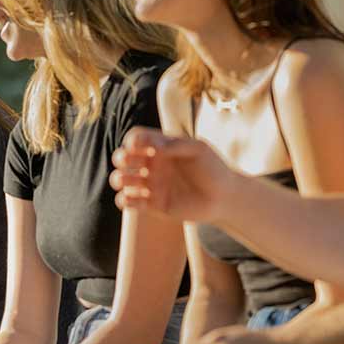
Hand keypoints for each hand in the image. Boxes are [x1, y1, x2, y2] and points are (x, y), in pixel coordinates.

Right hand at [110, 127, 233, 221]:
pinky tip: (135, 199)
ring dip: (118, 179)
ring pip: (122, 180)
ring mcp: (151, 185)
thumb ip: (176, 145)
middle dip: (120, 158)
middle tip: (127, 162)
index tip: (136, 146)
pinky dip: (124, 200)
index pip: (137, 138)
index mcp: (161, 147)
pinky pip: (129, 202)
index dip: (132, 141)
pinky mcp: (153, 205)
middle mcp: (153, 165)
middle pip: (123, 157)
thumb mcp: (198, 149)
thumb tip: (152, 147)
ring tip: (127, 182)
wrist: (224, 198)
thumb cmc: (214, 169)